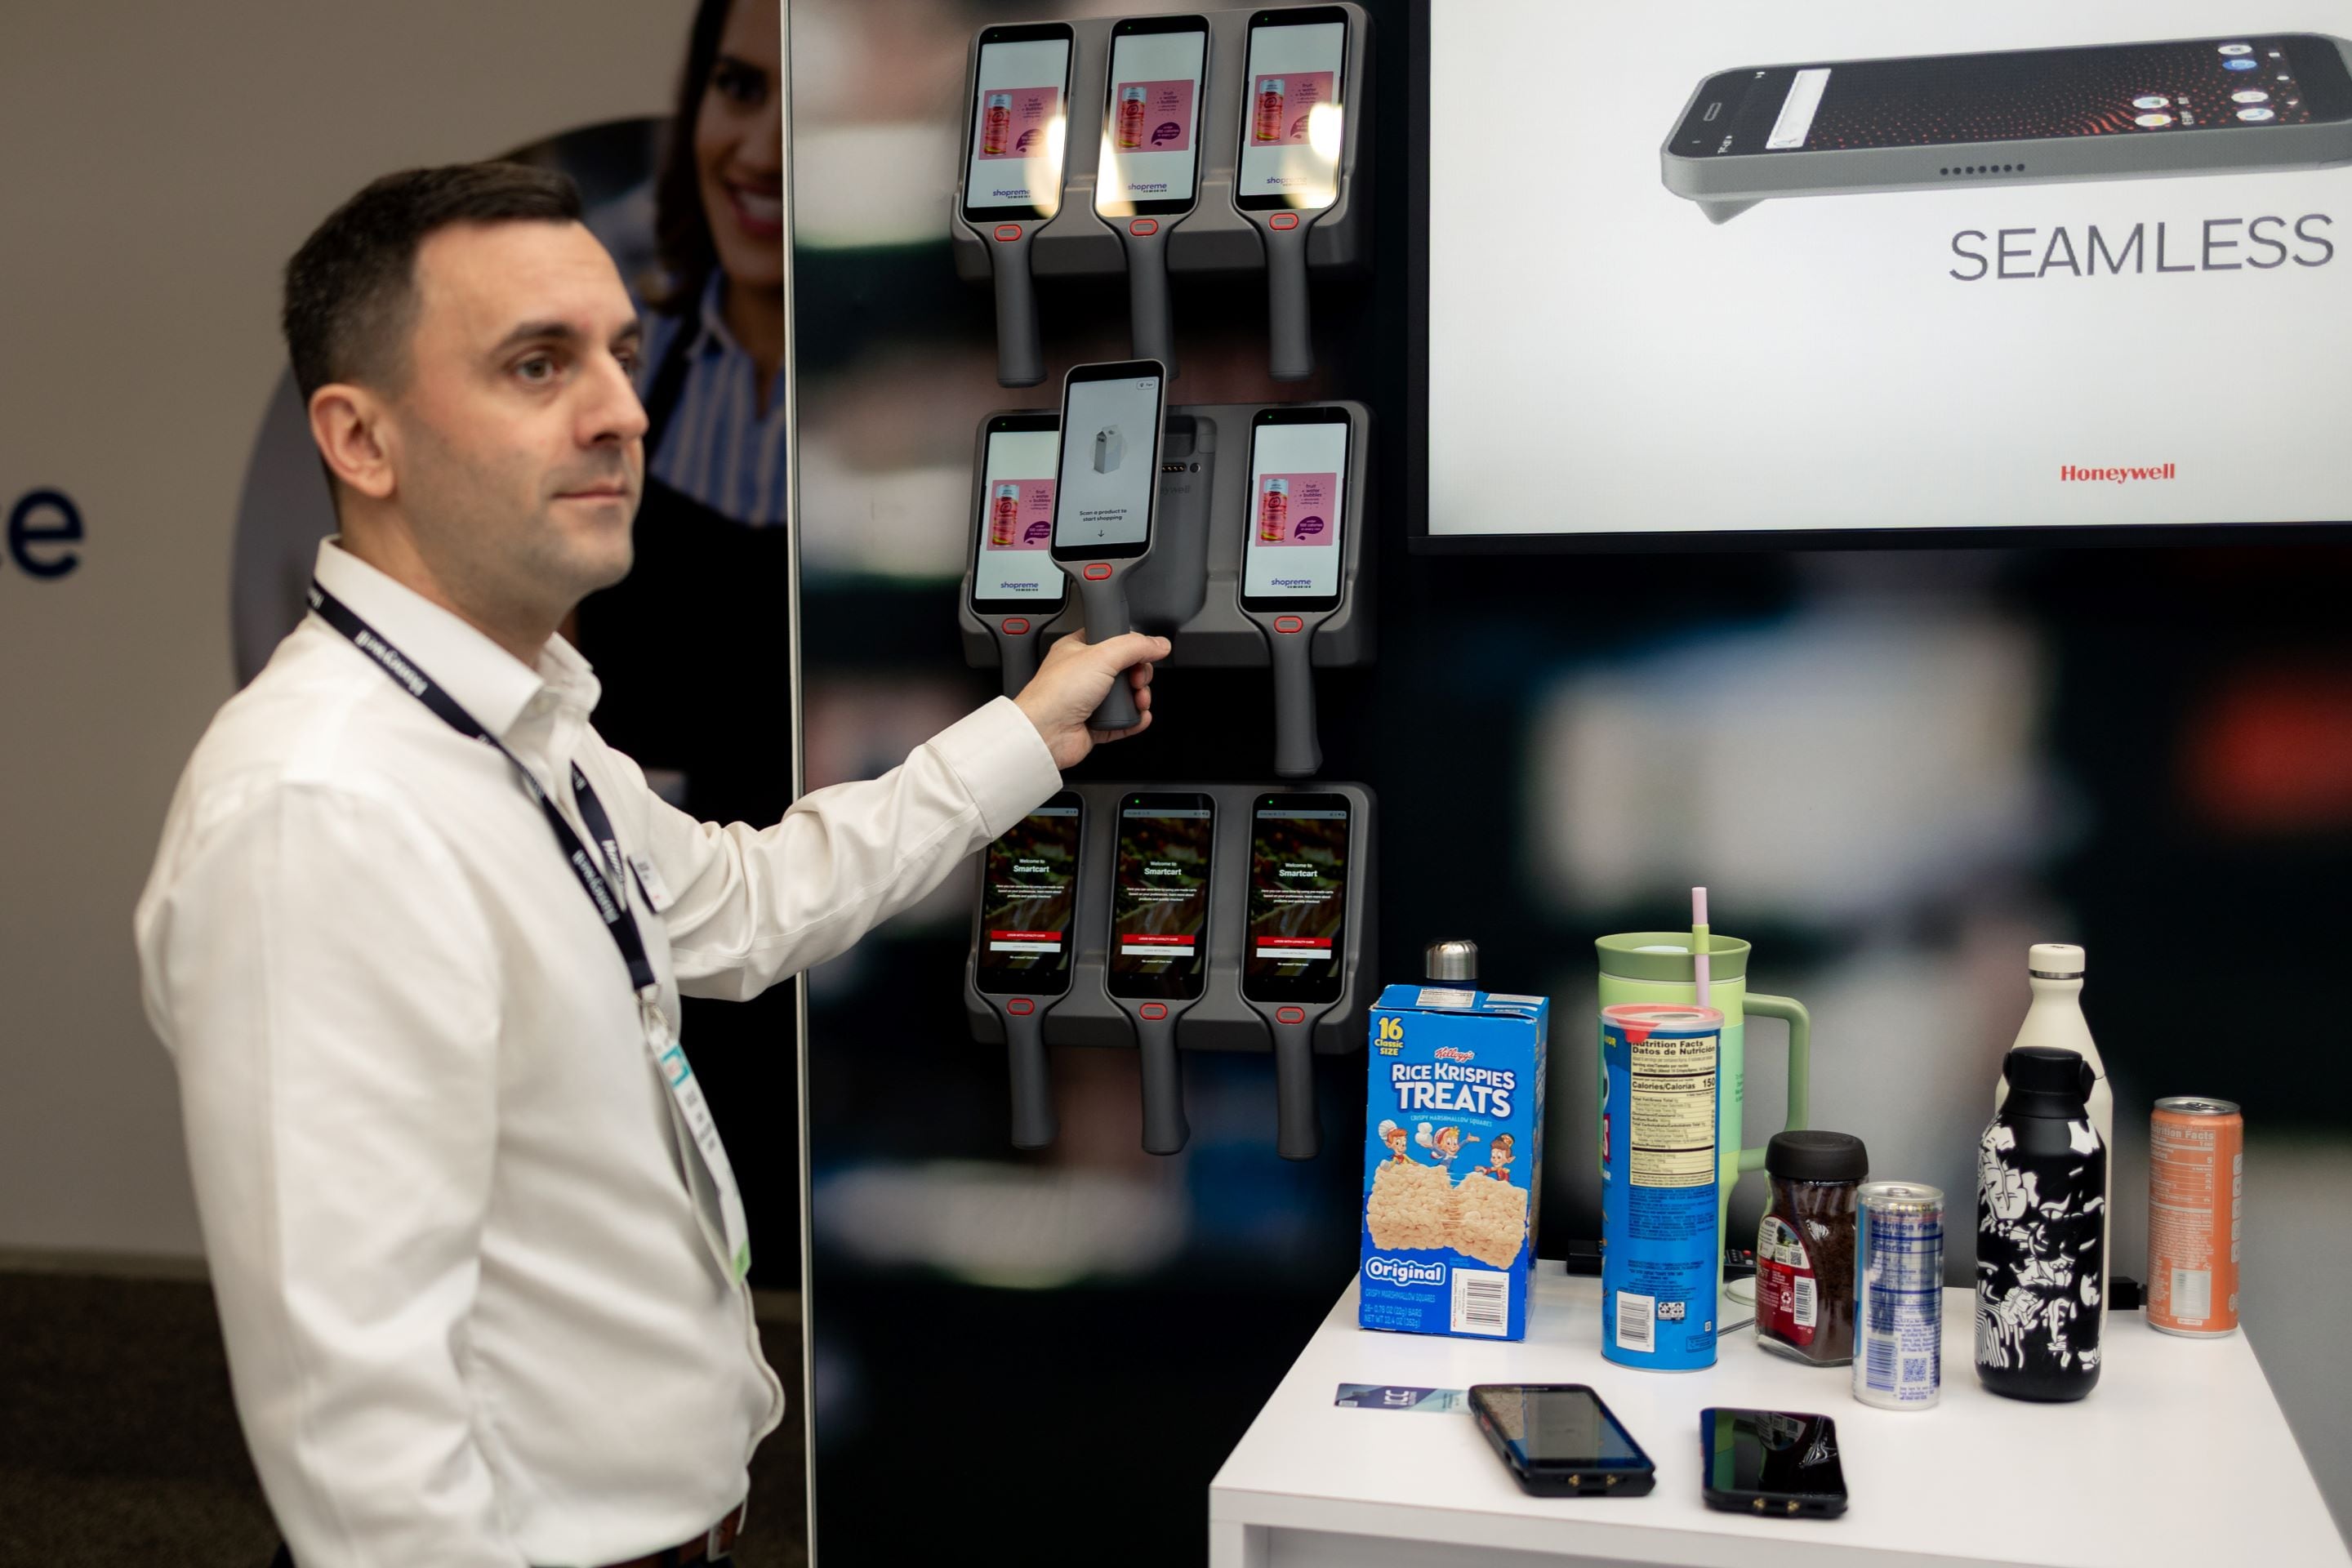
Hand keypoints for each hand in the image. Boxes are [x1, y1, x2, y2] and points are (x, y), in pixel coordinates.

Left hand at [1013, 630, 1171, 768]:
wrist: (1045, 733)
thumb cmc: (1057, 692)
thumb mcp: (1102, 655)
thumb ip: (1135, 646)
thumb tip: (1159, 644)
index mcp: (1078, 650)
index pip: (1113, 640)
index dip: (1132, 646)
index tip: (1143, 653)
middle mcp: (1084, 674)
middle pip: (1125, 669)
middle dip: (1139, 675)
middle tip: (1138, 680)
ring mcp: (1090, 701)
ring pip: (1127, 696)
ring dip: (1140, 698)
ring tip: (1139, 700)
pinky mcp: (1095, 725)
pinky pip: (1124, 721)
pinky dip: (1135, 720)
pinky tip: (1140, 717)